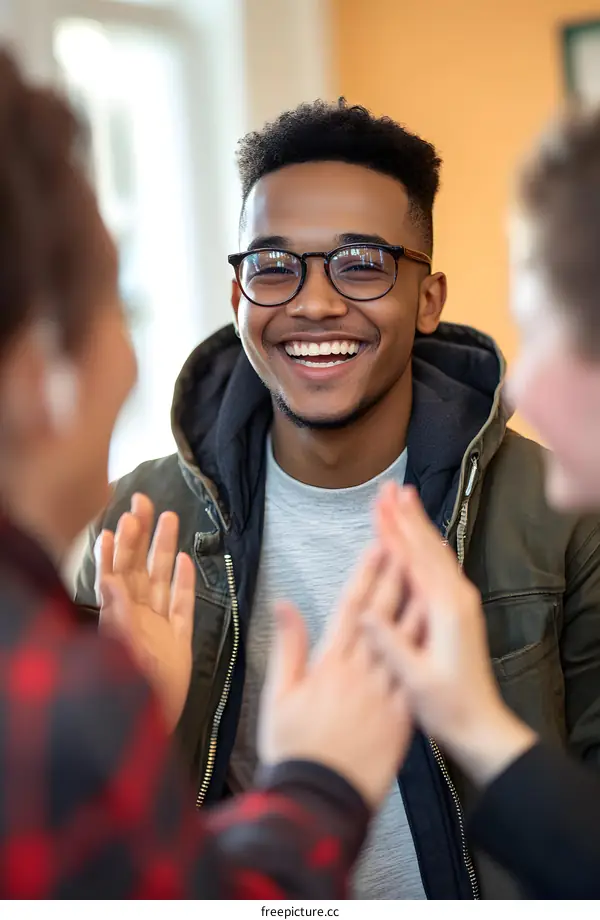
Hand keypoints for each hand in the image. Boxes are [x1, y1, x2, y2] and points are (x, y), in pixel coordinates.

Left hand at [97, 493, 195, 731]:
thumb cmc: (133, 695)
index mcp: (118, 618)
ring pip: (162, 580)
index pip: (115, 574)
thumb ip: (118, 616)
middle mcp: (136, 618)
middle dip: (142, 535)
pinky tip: (184, 562)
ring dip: (165, 550)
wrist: (152, 730)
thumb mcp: (123, 655)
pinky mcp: (178, 641)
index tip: (119, 521)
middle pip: (140, 568)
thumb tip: (109, 577)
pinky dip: (184, 583)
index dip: (117, 548)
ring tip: (170, 519)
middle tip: (144, 502)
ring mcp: (158, 628)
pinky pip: (182, 606)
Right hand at [258, 546, 411, 809]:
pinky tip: (436, 614)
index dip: (367, 572)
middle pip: (385, 609)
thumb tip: (284, 606)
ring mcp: (386, 690)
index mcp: (332, 663)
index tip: (378, 543)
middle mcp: (363, 670)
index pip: (354, 606)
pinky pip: (419, 667)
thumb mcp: (281, 698)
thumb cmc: (297, 750)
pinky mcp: (402, 710)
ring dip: (416, 591)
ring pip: (407, 633)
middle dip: (396, 568)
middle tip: (409, 539)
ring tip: (426, 560)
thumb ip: (288, 648)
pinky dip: (426, 637)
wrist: (324, 799)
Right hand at [364, 483, 536, 785]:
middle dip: (406, 515)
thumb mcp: (415, 681)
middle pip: (426, 546)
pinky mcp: (460, 611)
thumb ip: (391, 645)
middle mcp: (457, 599)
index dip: (393, 531)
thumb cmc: (447, 707)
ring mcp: (461, 603)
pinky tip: (421, 539)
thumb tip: (366, 612)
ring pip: (436, 553)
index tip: (378, 505)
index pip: (412, 560)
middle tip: (389, 487)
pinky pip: (440, 567)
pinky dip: (426, 545)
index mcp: (445, 611)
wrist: (481, 725)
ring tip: (403, 499)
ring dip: (417, 524)